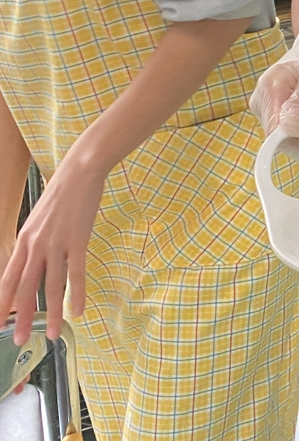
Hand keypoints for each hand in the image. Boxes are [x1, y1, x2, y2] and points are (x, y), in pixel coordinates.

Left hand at [0, 158, 104, 344]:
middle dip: (21, 317)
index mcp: (24, 240)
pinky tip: (79, 311)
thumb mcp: (40, 219)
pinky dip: (77, 295)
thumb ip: (36, 240)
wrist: (79, 172)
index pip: (9, 279)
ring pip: (50, 287)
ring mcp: (56, 244)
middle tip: (18, 340)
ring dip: (52, 314)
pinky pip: (76, 274)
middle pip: (25, 288)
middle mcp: (35, 245)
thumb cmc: (62, 194)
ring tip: (54, 335)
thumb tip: (34, 258)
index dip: (3, 303)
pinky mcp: (77, 241)